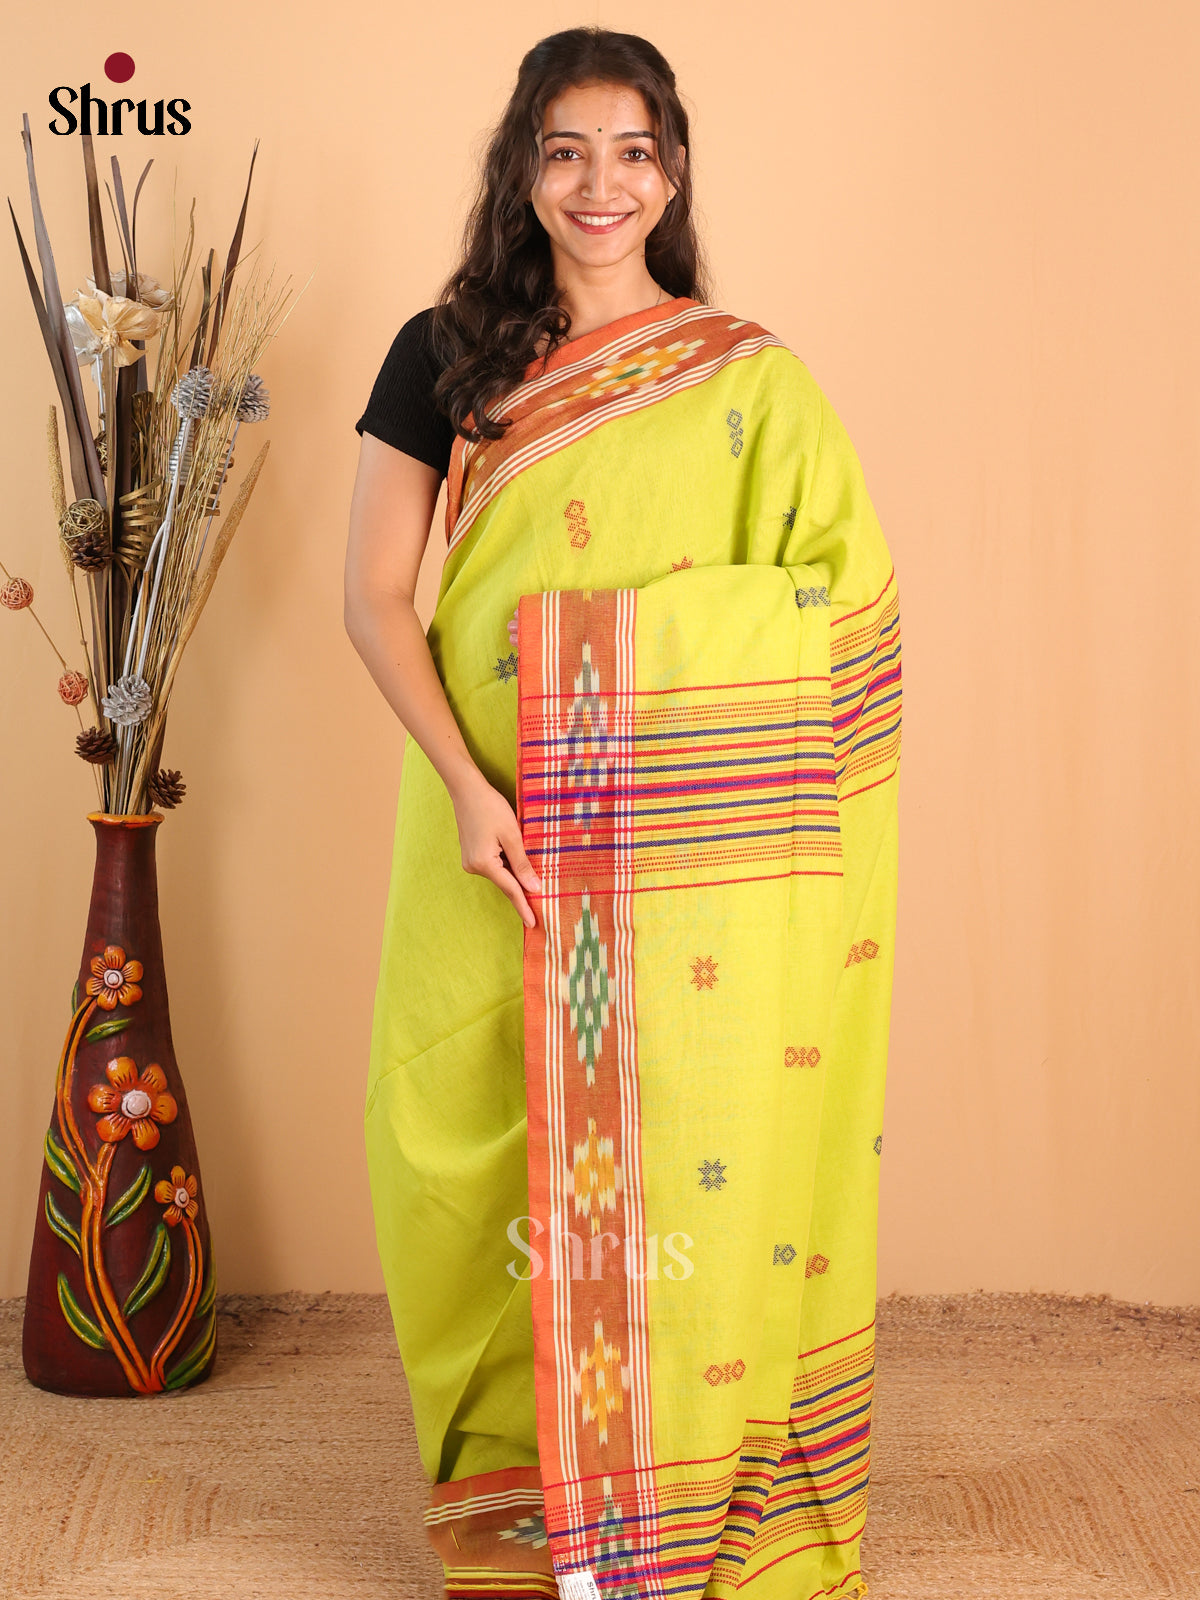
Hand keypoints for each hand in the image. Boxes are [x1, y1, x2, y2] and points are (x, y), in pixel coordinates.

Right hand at [450, 769, 541, 928]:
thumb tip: (533, 887)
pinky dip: (507, 866)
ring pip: (500, 873)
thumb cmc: (490, 807)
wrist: (467, 789)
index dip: (524, 906)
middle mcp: (473, 866)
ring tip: (532, 875)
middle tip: (540, 907)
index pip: (510, 889)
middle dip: (522, 891)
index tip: (533, 923)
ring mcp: (470, 861)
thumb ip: (522, 863)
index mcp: (484, 863)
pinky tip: (518, 863)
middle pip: (505, 882)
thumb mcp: (512, 835)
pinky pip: (494, 865)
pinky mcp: (472, 854)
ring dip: (515, 874)